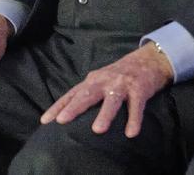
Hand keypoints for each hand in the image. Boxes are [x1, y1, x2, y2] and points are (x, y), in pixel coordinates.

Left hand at [40, 42, 173, 137]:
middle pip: (87, 94)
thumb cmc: (119, 76)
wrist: (148, 60)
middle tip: (62, 120)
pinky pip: (136, 106)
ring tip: (97, 130)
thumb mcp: (100, 81)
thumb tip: (68, 113)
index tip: (45, 121)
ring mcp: (122, 84)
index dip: (58, 107)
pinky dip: (134, 119)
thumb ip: (87, 94)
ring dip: (105, 114)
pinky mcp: (139, 89)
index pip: (71, 94)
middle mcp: (105, 81)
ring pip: (112, 100)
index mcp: (92, 81)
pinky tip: (131, 133)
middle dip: (74, 108)